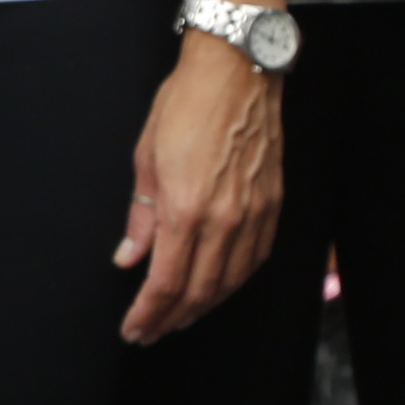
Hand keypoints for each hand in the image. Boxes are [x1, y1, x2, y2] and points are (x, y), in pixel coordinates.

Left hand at [116, 31, 282, 342]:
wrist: (238, 72)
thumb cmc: (186, 105)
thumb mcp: (147, 156)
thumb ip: (142, 215)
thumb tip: (130, 257)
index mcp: (186, 208)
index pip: (166, 282)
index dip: (148, 313)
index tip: (133, 329)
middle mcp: (225, 220)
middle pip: (199, 292)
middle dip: (171, 319)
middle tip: (151, 332)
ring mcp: (254, 215)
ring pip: (231, 282)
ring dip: (203, 307)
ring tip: (179, 317)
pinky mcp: (274, 206)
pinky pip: (255, 260)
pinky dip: (234, 282)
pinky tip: (218, 287)